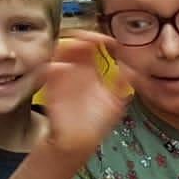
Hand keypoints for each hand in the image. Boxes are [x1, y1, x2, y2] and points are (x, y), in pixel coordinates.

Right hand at [40, 35, 130, 161]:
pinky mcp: (51, 89)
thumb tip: (132, 69)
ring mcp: (63, 78)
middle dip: (83, 37)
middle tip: (91, 39)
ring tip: (78, 46)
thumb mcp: (115, 102)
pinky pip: (47, 72)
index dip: (101, 39)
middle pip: (76, 43)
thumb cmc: (96, 123)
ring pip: (60, 53)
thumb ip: (122, 85)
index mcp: (92, 71)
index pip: (94, 47)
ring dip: (68, 47)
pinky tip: (62, 67)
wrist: (78, 141)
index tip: (110, 41)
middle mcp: (77, 71)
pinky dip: (53, 67)